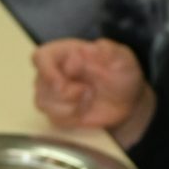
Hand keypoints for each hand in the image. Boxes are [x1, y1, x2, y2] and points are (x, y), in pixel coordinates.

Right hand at [33, 36, 155, 142]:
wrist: (127, 101)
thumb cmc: (121, 74)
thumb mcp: (122, 57)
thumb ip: (107, 50)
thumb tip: (84, 50)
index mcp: (64, 53)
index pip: (41, 57)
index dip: (49, 69)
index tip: (69, 77)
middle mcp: (52, 72)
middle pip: (41, 84)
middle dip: (66, 92)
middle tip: (89, 90)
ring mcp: (52, 94)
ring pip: (44, 103)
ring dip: (71, 105)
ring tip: (89, 97)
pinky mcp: (57, 113)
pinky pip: (55, 119)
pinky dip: (73, 117)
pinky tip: (85, 109)